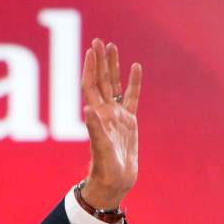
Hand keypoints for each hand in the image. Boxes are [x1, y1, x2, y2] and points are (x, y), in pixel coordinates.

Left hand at [80, 39, 140, 209]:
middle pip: (101, 81)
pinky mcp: (129, 122)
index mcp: (96, 116)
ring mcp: (117, 116)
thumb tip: (88, 109)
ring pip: (115, 86)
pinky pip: (132, 97)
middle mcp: (105, 113)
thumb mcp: (100, 150)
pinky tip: (136, 67)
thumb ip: (95, 130)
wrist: (114, 183)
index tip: (92, 50)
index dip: (91, 68)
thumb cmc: (105, 170)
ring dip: (113, 67)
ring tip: (113, 47)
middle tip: (99, 41)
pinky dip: (133, 82)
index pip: (91, 86)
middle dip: (100, 61)